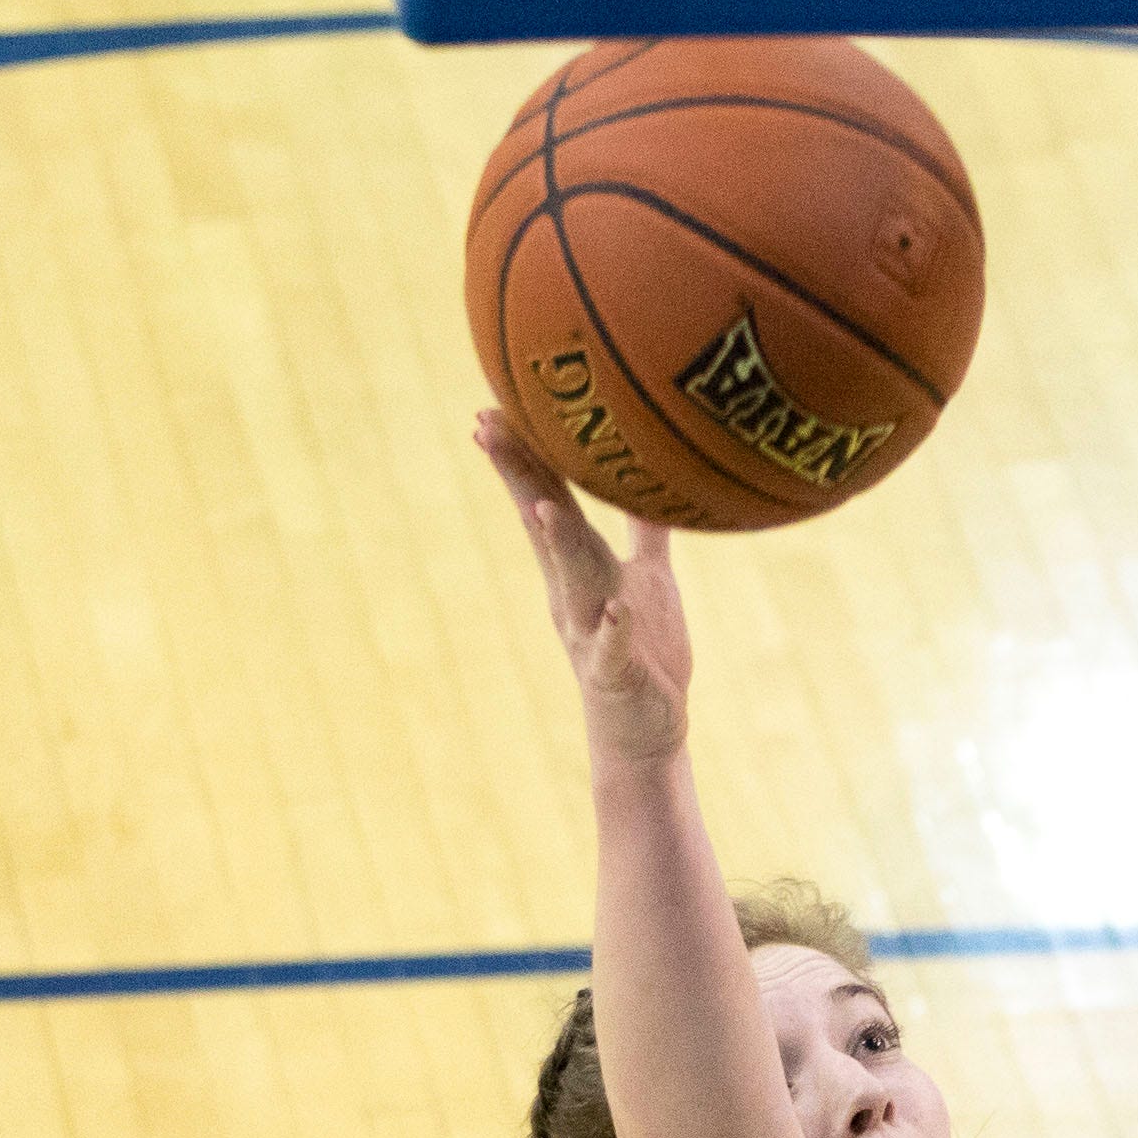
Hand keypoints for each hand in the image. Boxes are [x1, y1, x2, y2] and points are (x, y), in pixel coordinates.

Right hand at [476, 411, 691, 763]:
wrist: (646, 731)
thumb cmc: (646, 650)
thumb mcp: (646, 579)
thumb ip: (645, 531)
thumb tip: (651, 478)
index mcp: (578, 567)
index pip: (546, 499)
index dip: (523, 455)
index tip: (496, 406)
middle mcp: (572, 593)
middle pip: (543, 526)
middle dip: (518, 478)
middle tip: (487, 427)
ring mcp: (589, 631)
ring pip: (573, 580)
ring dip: (558, 544)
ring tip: (544, 507)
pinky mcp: (614, 672)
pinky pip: (613, 647)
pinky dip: (614, 628)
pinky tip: (616, 609)